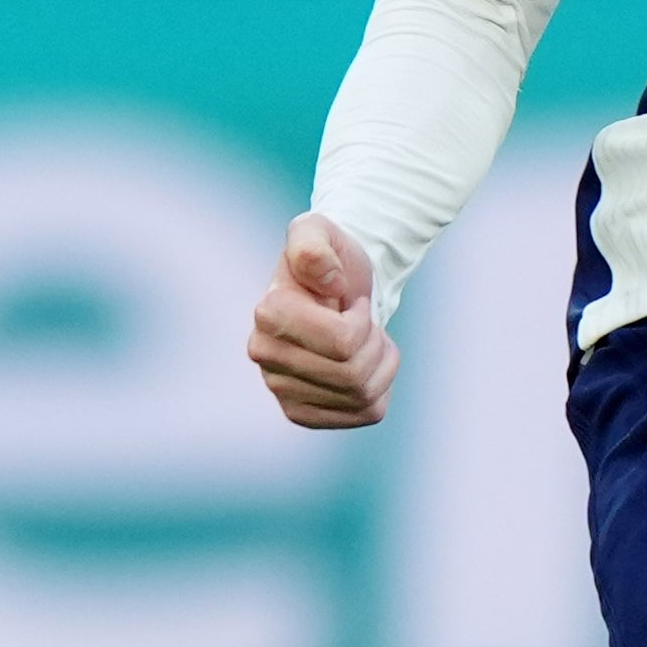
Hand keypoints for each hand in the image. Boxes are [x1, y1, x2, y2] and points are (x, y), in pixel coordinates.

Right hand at [247, 211, 395, 430]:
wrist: (332, 289)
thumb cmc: (329, 260)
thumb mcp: (319, 232)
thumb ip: (315, 246)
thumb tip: (331, 283)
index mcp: (269, 315)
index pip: (344, 341)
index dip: (363, 317)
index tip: (348, 298)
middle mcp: (265, 358)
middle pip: (353, 373)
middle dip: (374, 342)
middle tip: (363, 320)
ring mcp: (281, 391)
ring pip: (362, 395)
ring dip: (380, 363)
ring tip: (365, 339)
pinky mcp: (302, 414)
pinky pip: (364, 413)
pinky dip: (380, 386)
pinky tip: (363, 365)